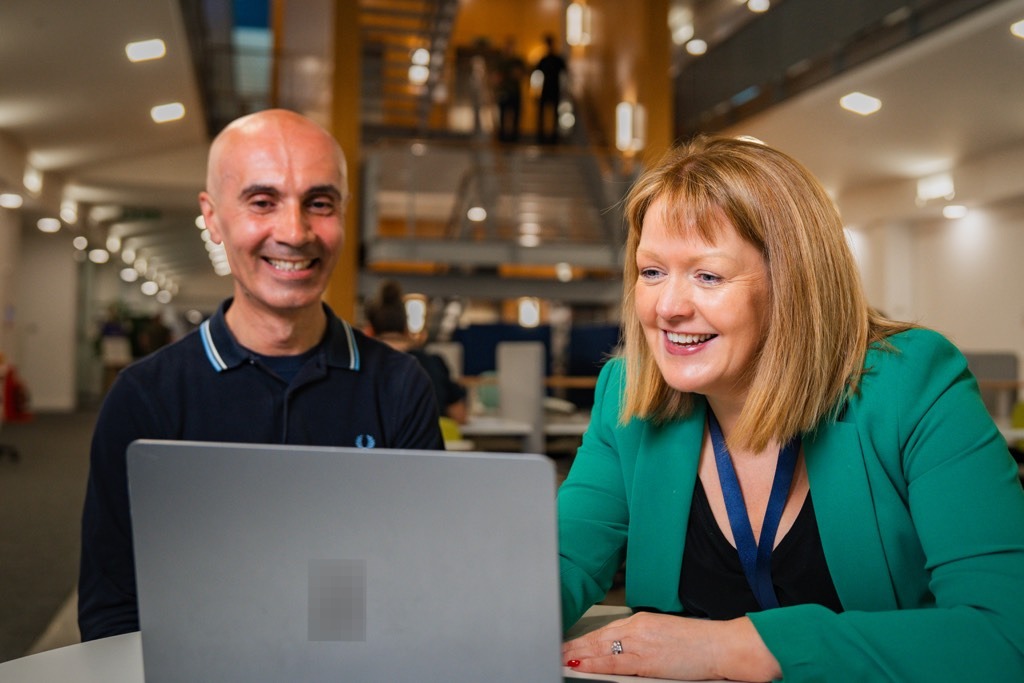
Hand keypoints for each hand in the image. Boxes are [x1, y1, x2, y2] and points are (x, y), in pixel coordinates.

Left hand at [562, 612, 779, 680]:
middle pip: (598, 638)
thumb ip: (641, 639)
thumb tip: (621, 649)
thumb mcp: (663, 633)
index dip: (585, 640)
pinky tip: (580, 667)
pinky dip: (594, 665)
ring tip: (561, 660)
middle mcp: (637, 628)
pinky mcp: (646, 660)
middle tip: (557, 652)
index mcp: (641, 620)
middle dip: (576, 647)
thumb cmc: (698, 643)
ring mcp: (640, 643)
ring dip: (578, 656)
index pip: (605, 630)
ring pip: (600, 650)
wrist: (720, 645)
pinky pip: (613, 663)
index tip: (571, 645)